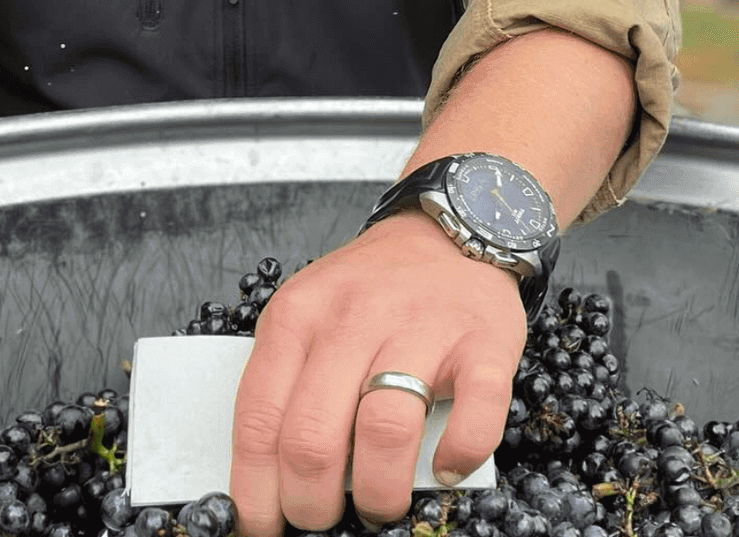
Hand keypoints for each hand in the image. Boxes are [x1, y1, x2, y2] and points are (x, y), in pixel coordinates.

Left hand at [230, 211, 525, 536]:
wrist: (448, 231)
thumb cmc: (373, 288)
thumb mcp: (309, 314)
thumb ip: (288, 381)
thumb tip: (268, 481)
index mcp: (298, 316)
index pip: (259, 419)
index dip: (254, 492)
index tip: (263, 526)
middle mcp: (353, 318)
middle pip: (312, 437)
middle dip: (311, 505)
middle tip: (324, 520)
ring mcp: (421, 327)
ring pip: (384, 430)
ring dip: (378, 493)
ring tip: (381, 504)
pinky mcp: (483, 342)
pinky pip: (475, 414)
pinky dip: (459, 454)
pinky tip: (446, 466)